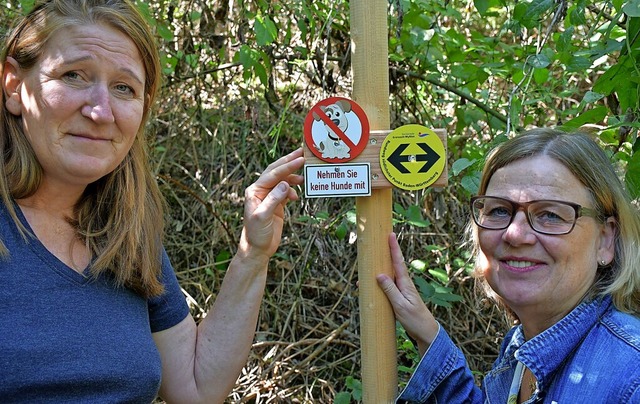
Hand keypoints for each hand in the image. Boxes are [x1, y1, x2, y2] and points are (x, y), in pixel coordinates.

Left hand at [239, 148, 304, 259]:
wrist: (257, 250)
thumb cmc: (256, 234)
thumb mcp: (262, 216)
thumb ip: (273, 199)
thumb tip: (285, 184)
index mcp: (255, 191)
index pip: (273, 174)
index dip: (287, 166)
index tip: (300, 159)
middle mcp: (261, 191)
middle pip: (276, 171)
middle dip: (289, 162)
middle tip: (303, 153)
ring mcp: (269, 197)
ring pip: (282, 180)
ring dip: (293, 177)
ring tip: (304, 177)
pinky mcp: (276, 204)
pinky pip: (286, 191)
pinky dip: (293, 190)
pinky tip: (298, 195)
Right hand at [377, 232, 438, 354]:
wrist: (426, 332)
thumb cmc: (414, 319)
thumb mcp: (400, 306)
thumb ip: (390, 290)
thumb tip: (379, 274)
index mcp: (405, 284)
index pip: (398, 262)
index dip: (394, 248)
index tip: (390, 235)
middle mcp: (404, 284)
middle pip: (395, 264)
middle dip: (389, 251)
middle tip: (383, 238)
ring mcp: (403, 290)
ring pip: (391, 274)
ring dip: (383, 265)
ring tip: (373, 257)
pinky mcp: (400, 297)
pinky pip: (389, 284)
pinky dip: (381, 280)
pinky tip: (373, 281)